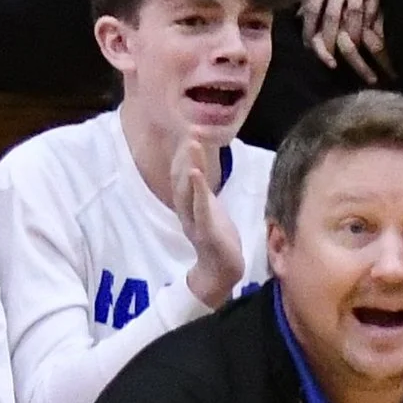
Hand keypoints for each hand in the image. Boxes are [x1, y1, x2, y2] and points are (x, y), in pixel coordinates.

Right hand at [173, 134, 242, 310]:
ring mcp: (196, 222)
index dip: (183, 154)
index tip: (188, 129)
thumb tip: (199, 168)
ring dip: (189, 166)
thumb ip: (202, 191)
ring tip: (192, 144)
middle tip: (189, 129)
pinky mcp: (207, 231)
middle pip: (180, 180)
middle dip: (183, 155)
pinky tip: (197, 173)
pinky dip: (197, 190)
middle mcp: (187, 213)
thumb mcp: (208, 210)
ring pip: (187, 191)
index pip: (182, 177)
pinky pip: (200, 208)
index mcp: (188, 207)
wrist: (221, 273)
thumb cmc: (217, 240)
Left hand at [298, 0, 398, 79]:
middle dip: (329, 41)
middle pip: (331, 17)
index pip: (311, 9)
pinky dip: (371, 23)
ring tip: (352, 53)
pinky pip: (372, 7)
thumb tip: (297, 15)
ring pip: (352, 15)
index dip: (309, 30)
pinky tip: (372, 37)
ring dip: (351, 36)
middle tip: (330, 60)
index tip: (309, 48)